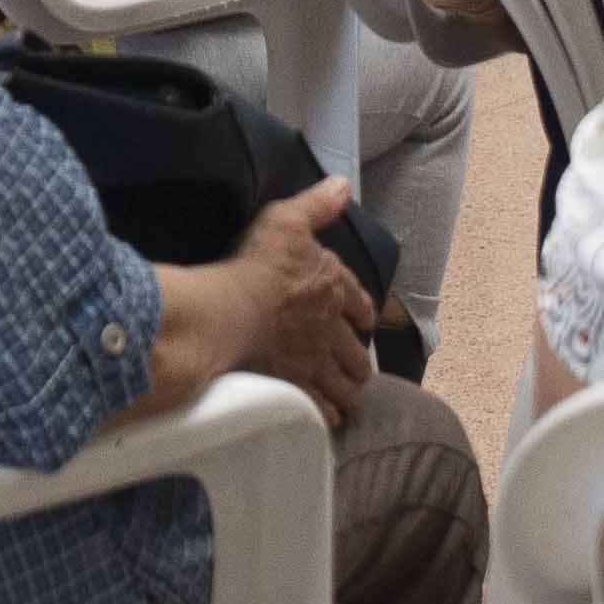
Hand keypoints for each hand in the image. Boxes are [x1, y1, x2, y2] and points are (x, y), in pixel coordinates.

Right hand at [150, 177, 376, 427]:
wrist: (235, 310)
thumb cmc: (260, 263)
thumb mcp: (288, 219)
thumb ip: (317, 206)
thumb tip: (342, 185)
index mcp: (333, 286)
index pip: (359, 301)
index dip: (363, 312)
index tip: (367, 322)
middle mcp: (331, 328)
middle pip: (355, 350)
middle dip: (359, 359)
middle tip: (359, 369)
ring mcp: (315, 360)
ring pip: (343, 382)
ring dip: (348, 388)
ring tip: (350, 396)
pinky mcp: (296, 385)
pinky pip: (318, 405)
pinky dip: (326, 412)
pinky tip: (329, 417)